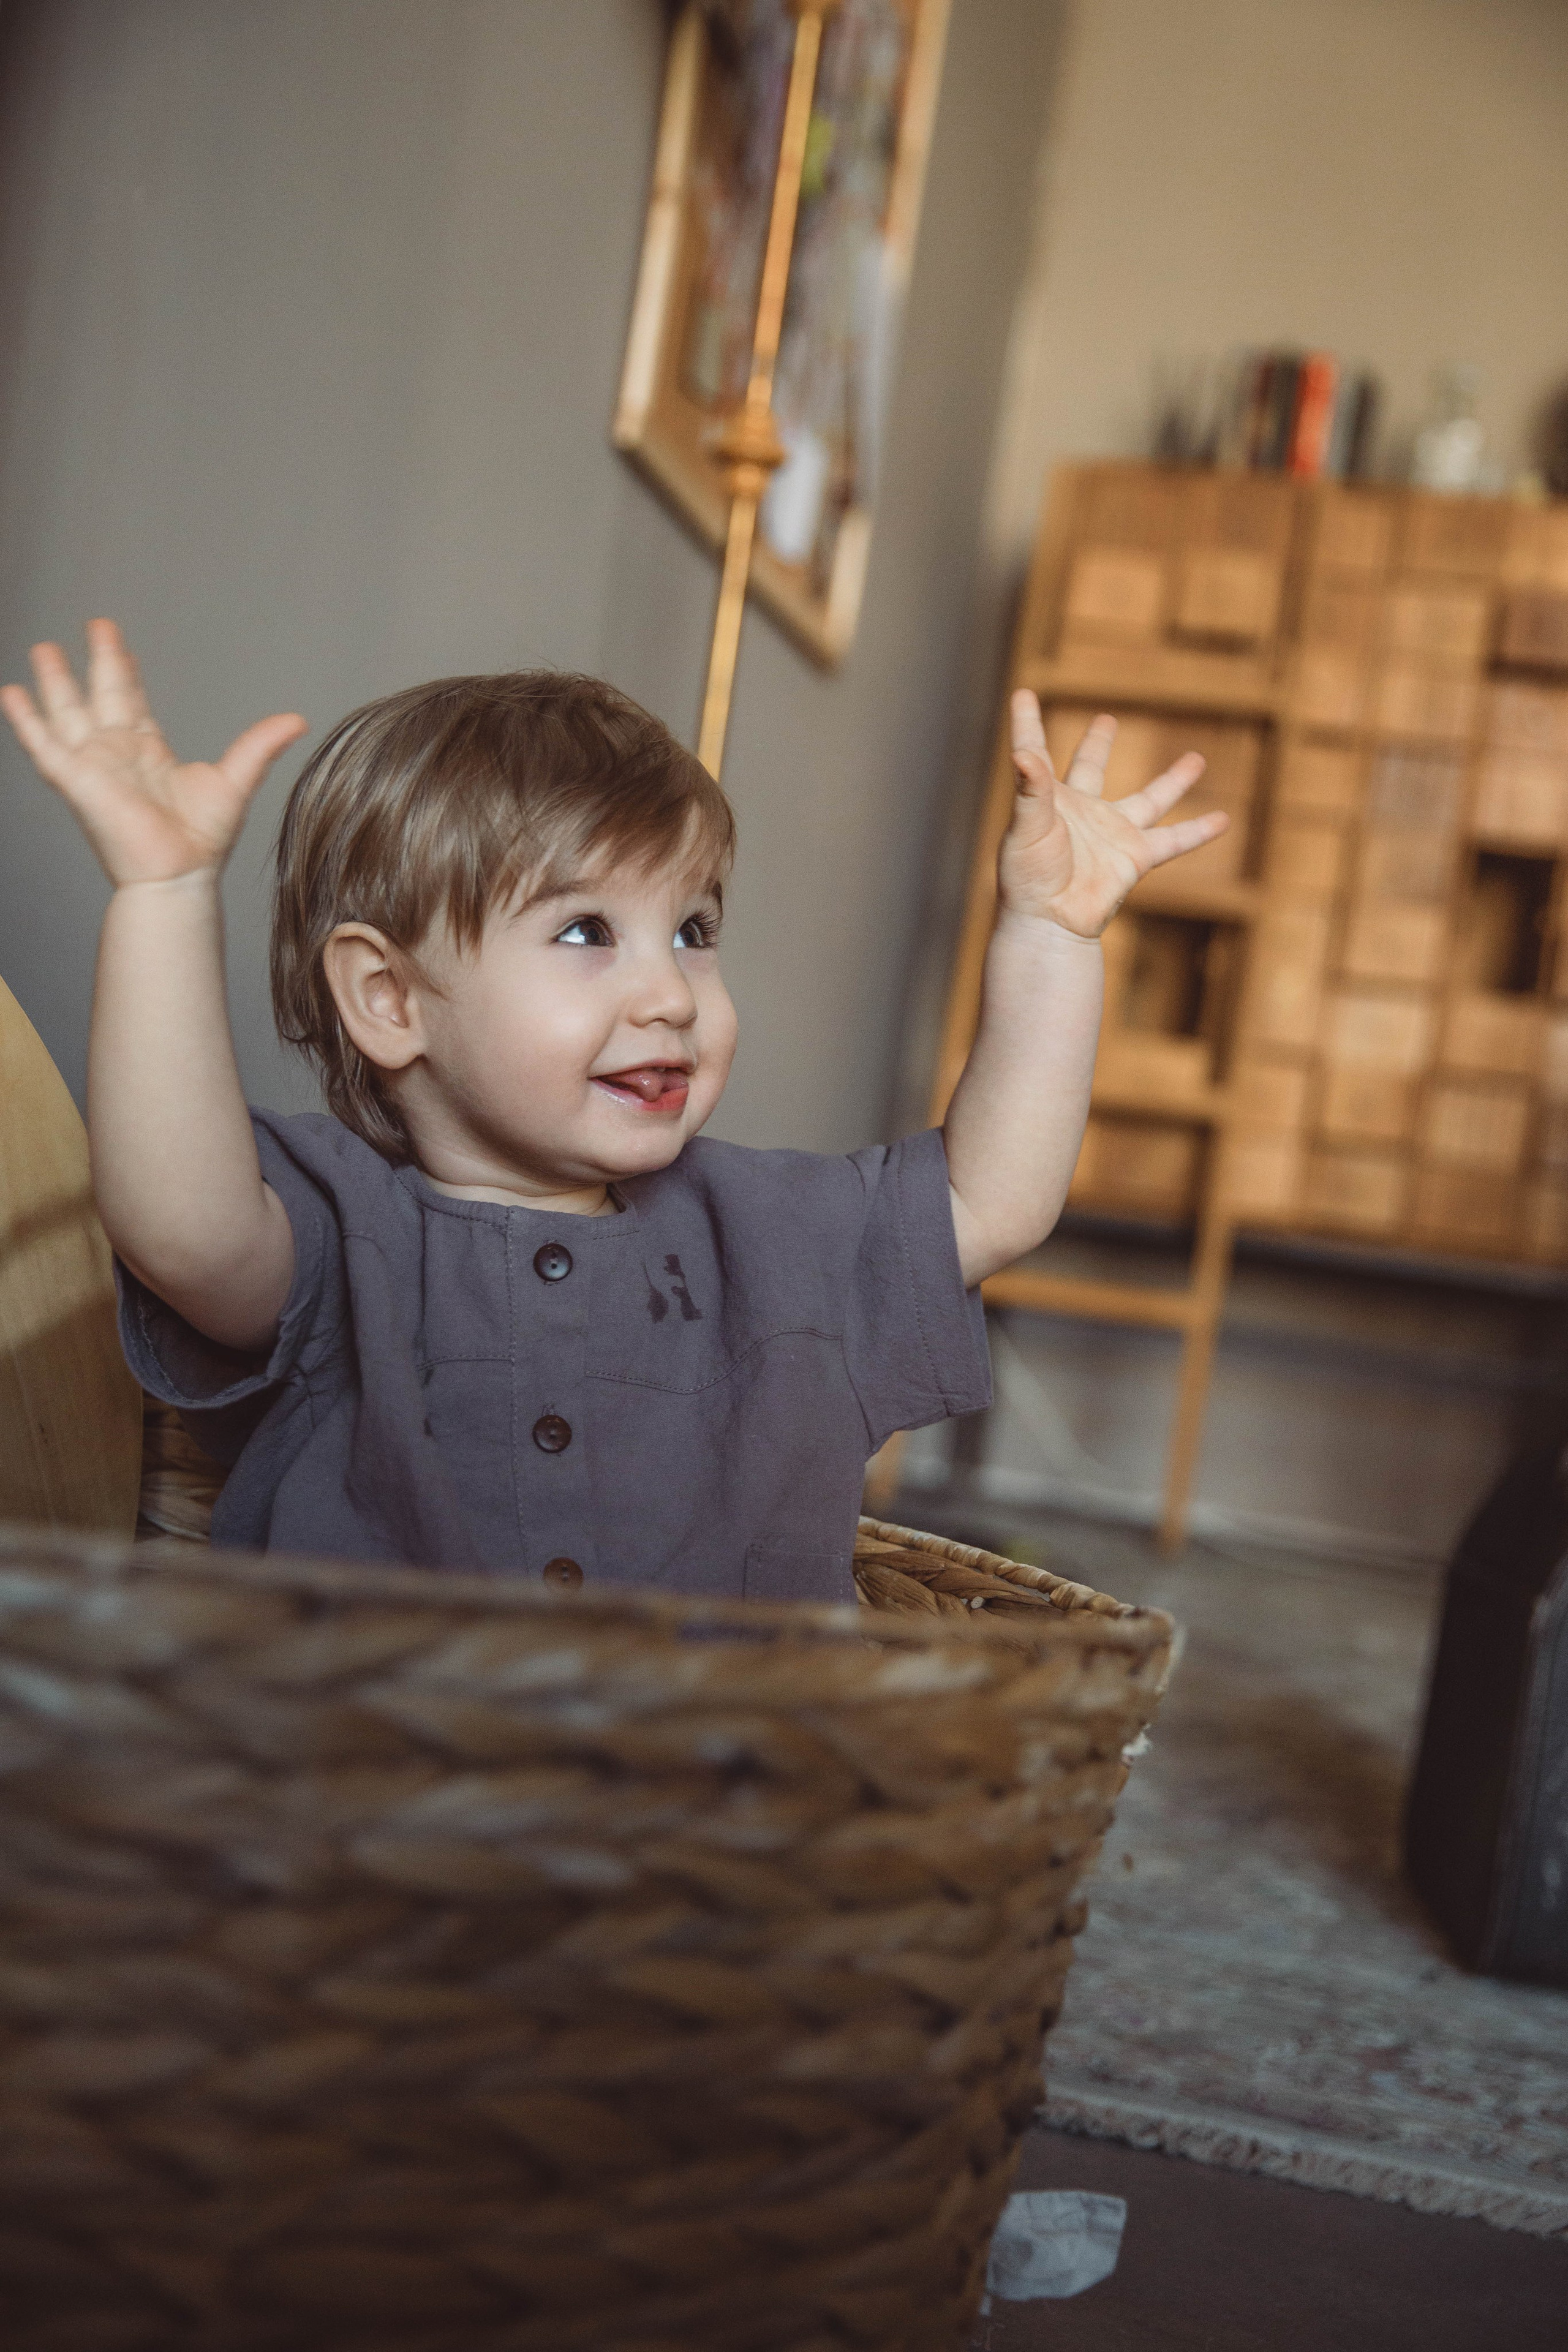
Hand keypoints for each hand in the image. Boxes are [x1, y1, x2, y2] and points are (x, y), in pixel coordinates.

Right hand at [1, 619, 306, 886]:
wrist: (178, 873)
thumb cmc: (202, 840)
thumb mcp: (236, 780)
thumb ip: (259, 746)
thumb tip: (296, 720)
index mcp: (148, 751)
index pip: (131, 699)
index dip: (124, 668)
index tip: (114, 639)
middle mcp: (117, 752)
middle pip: (100, 695)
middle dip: (95, 660)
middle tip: (92, 625)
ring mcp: (93, 764)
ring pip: (67, 711)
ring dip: (54, 681)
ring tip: (43, 648)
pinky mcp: (76, 779)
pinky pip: (43, 744)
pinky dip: (26, 719)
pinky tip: (11, 693)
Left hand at [997, 691, 1227, 936]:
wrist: (1050, 924)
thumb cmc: (1027, 878)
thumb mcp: (1026, 828)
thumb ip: (1029, 790)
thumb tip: (1024, 754)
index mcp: (1047, 798)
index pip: (1034, 750)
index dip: (1027, 722)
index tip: (1022, 693)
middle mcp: (1080, 810)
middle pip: (1090, 768)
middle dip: (1098, 745)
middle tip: (1106, 721)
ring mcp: (1111, 832)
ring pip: (1149, 799)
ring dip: (1173, 781)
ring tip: (1197, 758)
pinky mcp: (1135, 856)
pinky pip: (1173, 841)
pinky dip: (1199, 831)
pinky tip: (1223, 819)